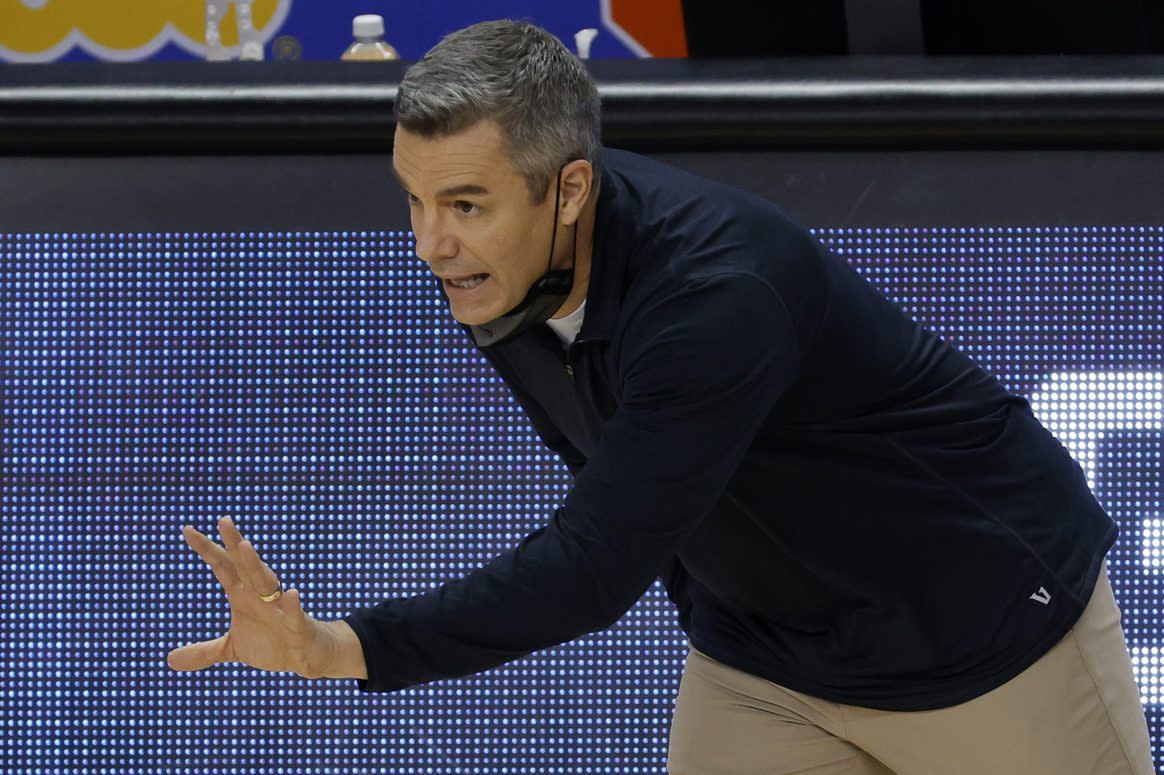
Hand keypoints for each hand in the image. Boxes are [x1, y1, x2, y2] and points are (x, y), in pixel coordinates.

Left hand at [167, 517, 336, 679]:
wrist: (306, 656)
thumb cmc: (271, 644)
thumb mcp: (232, 649)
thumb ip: (203, 652)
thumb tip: (169, 659)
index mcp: (242, 596)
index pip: (222, 568)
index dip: (207, 550)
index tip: (188, 530)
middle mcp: (260, 596)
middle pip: (244, 565)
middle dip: (234, 544)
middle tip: (223, 520)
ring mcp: (279, 609)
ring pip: (266, 582)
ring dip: (255, 565)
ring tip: (244, 546)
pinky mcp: (297, 627)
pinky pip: (294, 614)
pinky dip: (292, 605)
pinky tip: (291, 593)